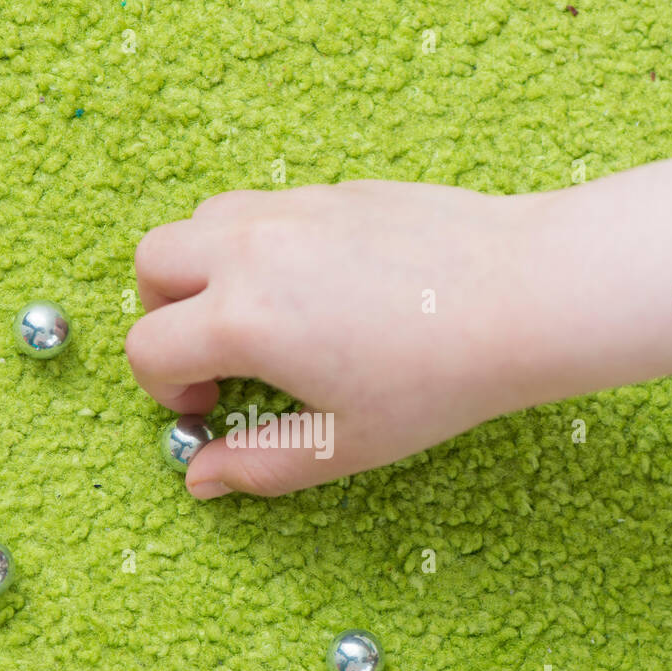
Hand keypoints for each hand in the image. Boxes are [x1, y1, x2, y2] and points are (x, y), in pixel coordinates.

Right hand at [126, 181, 549, 497]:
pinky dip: (257, 243)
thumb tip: (199, 478)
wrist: (524, 297)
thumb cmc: (439, 378)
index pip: (147, 349)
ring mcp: (293, 210)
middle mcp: (252, 251)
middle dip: (163, 313)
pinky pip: (264, 206)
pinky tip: (316, 286)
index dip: (163, 391)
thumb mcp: (345, 444)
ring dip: (203, 268)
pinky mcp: (334, 191)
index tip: (208, 408)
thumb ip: (259, 464)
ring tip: (255, 313)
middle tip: (213, 353)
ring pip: (202, 221)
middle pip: (151, 263)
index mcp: (244, 319)